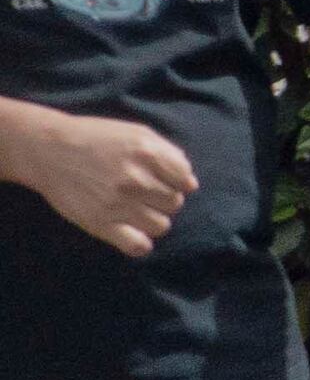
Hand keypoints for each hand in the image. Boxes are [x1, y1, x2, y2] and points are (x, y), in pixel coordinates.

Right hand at [5, 108, 195, 255]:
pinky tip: (134, 234)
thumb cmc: (96, 138)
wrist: (49, 150)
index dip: (178, 182)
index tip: (164, 182)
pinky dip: (141, 244)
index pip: (186, 180)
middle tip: (145, 195)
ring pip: (161, 225)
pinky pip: (137, 246)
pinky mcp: (100, 224)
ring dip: (154, 220)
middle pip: (175, 203)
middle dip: (164, 200)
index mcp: (149, 153)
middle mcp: (137, 179)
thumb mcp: (137, 133)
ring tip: (137, 212)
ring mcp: (119, 203)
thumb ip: (168, 154)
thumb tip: (190, 182)